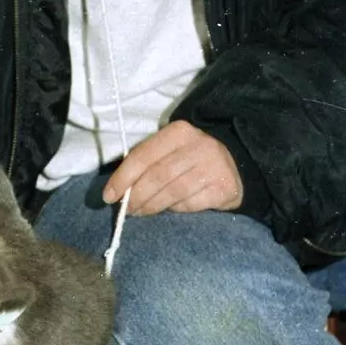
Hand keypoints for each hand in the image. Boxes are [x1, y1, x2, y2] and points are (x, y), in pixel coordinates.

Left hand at [101, 121, 242, 215]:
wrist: (236, 164)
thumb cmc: (191, 158)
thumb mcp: (171, 150)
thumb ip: (147, 163)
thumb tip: (118, 189)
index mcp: (178, 132)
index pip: (143, 155)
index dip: (123, 178)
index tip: (109, 196)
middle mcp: (198, 146)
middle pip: (157, 176)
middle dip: (136, 196)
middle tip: (126, 210)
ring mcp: (214, 166)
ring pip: (173, 192)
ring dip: (151, 206)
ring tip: (140, 212)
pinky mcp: (224, 188)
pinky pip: (190, 204)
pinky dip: (176, 209)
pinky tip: (170, 209)